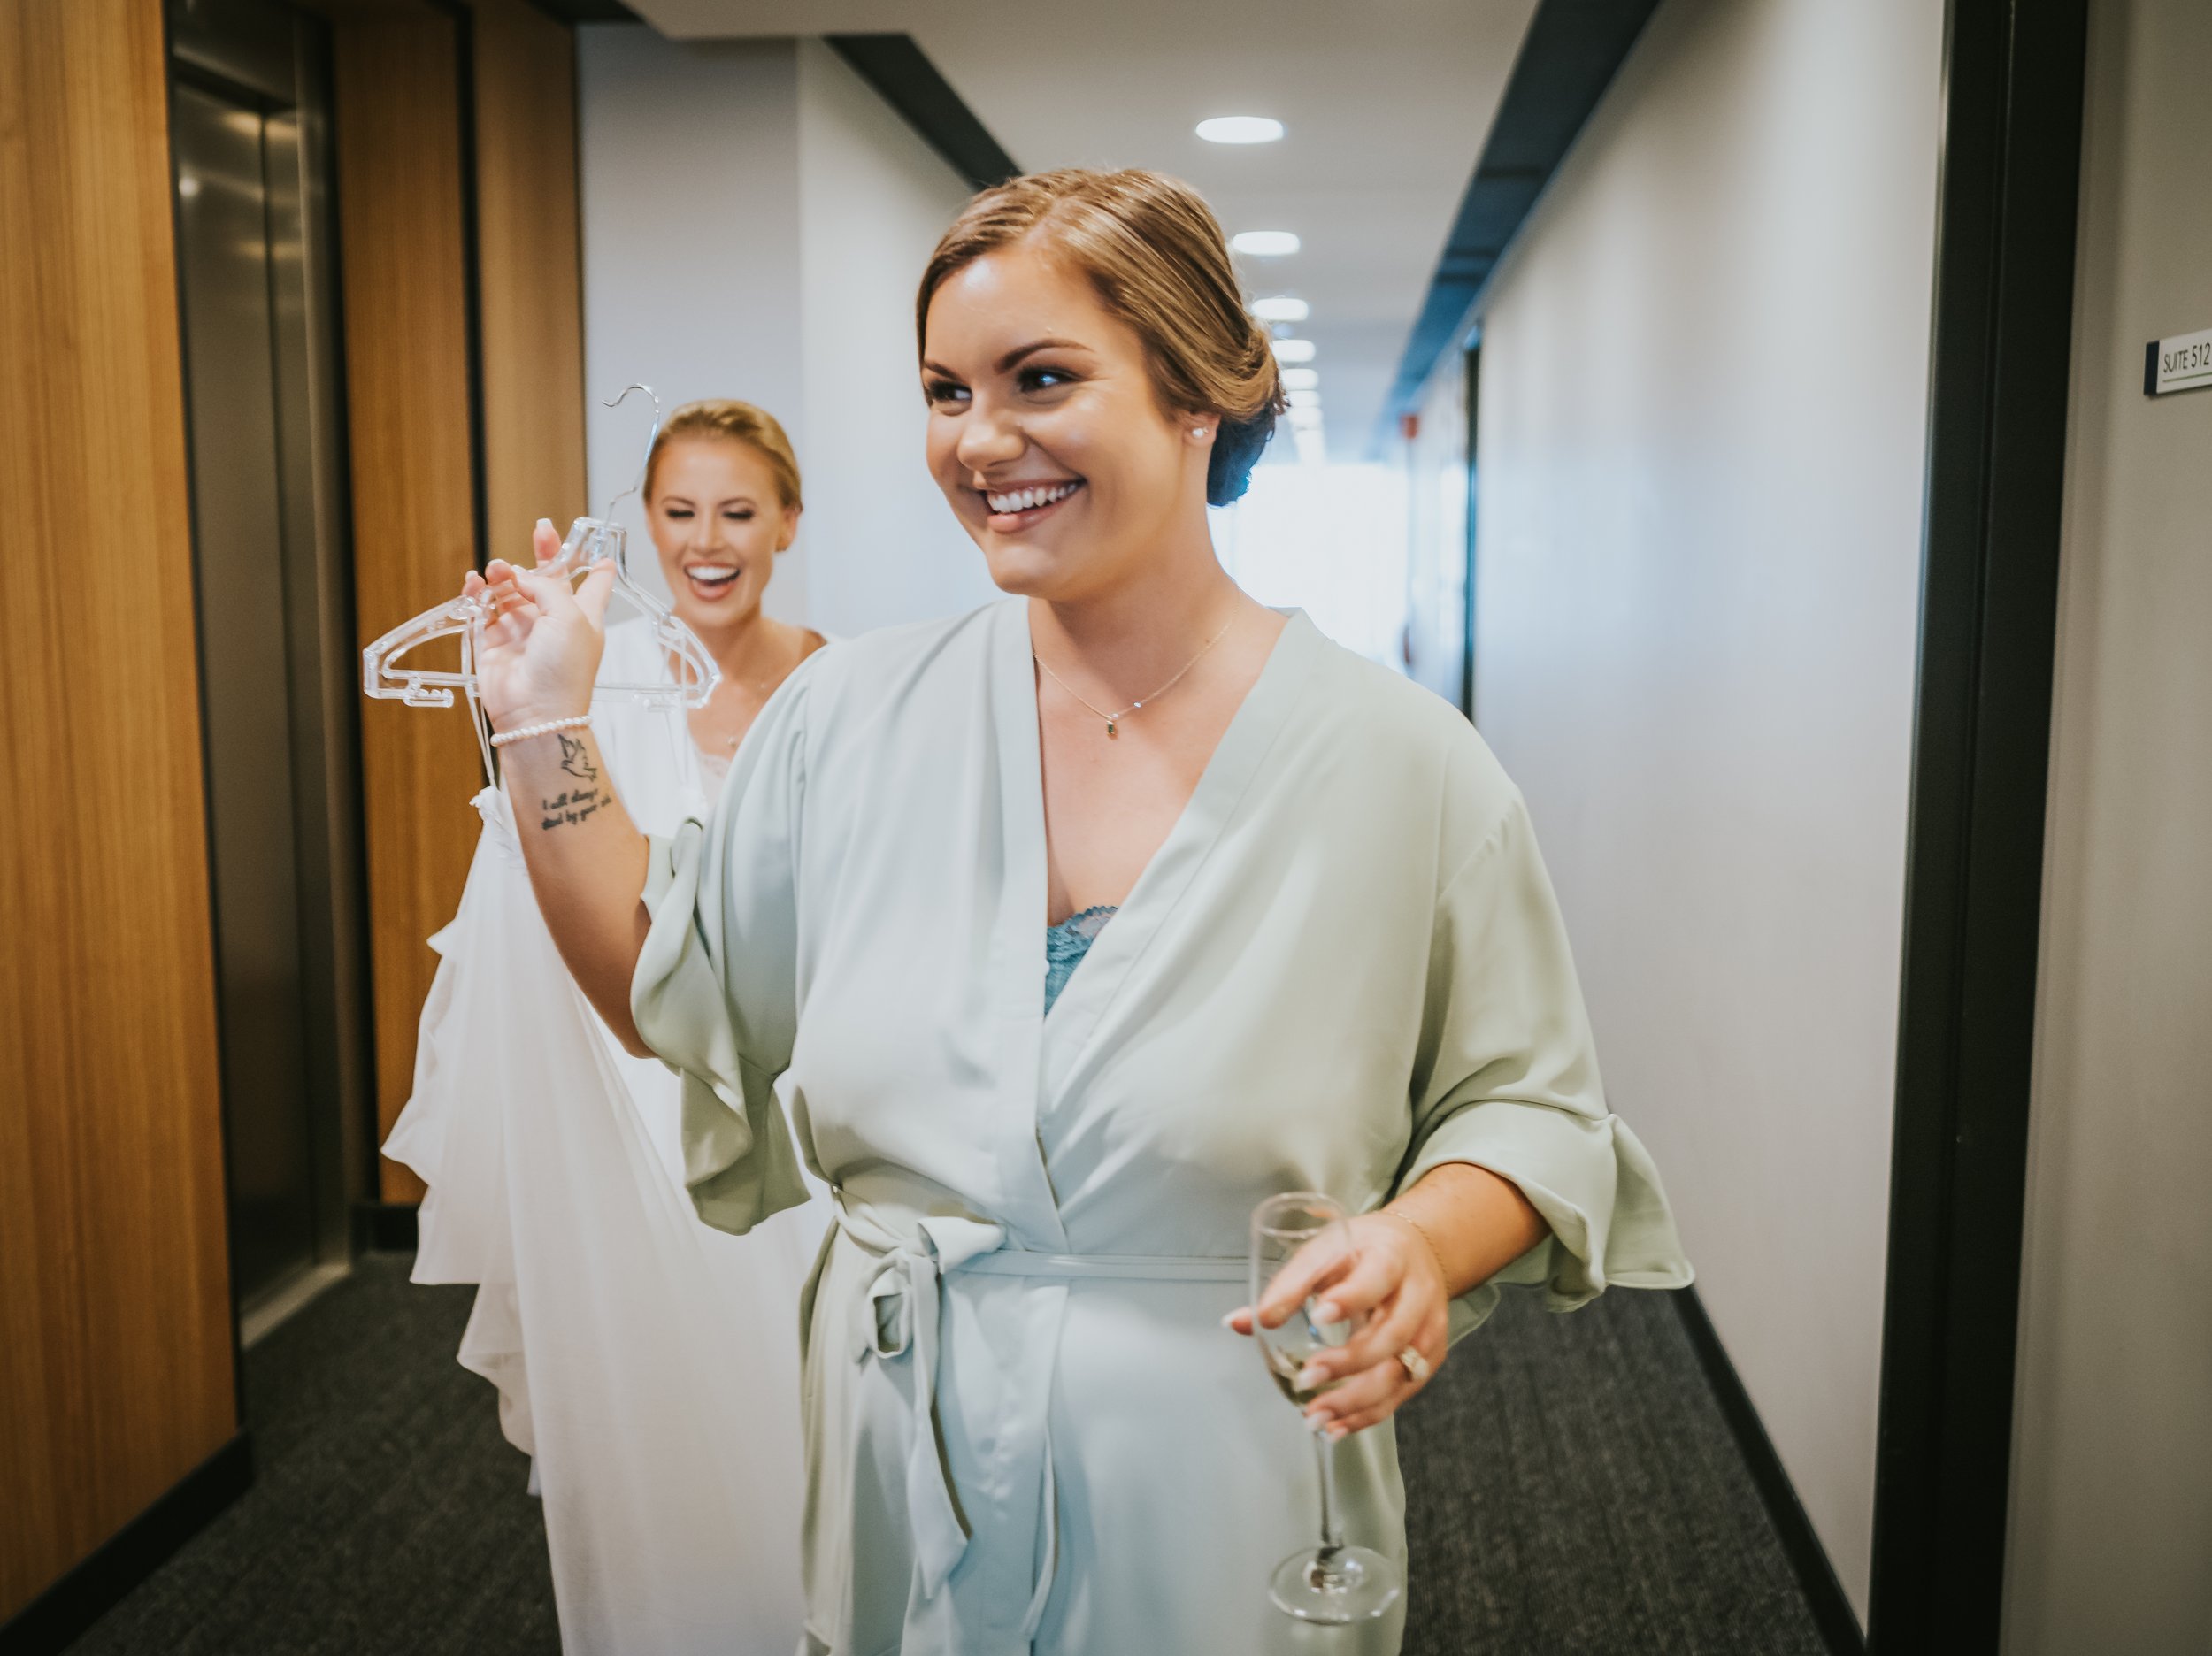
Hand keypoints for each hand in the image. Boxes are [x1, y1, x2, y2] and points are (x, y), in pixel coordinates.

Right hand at [465, 518, 614, 730]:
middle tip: (541, 530)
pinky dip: (477, 593)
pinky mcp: (494, 642)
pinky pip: (483, 610)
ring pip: (510, 591)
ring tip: (496, 570)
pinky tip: (475, 582)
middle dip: (543, 555)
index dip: (595, 568)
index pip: (594, 587)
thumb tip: (519, 576)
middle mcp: (553, 622)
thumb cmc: (564, 669)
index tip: (598, 551)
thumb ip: (546, 585)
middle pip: (548, 581)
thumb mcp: (570, 616)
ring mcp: (523, 631)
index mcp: (583, 617)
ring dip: (503, 575)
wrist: (535, 712)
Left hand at [1225, 1210, 1449, 1438]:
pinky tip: (1336, 1426)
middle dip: (1348, 1363)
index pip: (1376, 1278)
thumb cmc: (1364, 1249)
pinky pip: (1400, 1393)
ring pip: (1399, 1373)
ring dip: (1355, 1401)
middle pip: (1391, 1335)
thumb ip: (1287, 1286)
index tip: (1318, 1316)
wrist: (1419, 1250)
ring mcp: (1428, 1330)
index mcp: (1391, 1257)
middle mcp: (1417, 1295)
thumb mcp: (1326, 1250)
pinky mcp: (1430, 1357)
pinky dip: (1367, 1414)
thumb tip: (1237, 1322)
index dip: (1350, 1299)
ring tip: (1313, 1416)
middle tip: (1306, 1379)